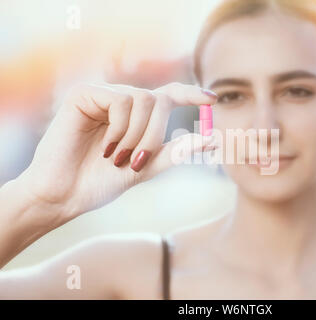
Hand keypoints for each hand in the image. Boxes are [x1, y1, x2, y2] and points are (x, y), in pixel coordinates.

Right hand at [17, 82, 217, 221]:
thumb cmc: (101, 182)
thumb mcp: (146, 167)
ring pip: (144, 99)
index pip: (168, 96)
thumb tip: (213, 139)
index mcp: (137, 118)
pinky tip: (105, 146)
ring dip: (137, 135)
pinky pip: (121, 101)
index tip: (213, 99)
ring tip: (116, 157)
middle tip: (137, 161)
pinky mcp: (84, 94)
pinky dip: (120, 128)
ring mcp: (103, 96)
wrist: (64, 195)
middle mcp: (122, 103)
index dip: (191, 94)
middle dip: (156, 134)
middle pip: (160, 99)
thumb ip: (176, 152)